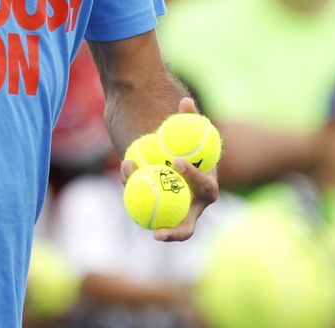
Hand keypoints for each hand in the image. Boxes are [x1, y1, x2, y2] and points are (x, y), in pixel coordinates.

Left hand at [120, 96, 219, 241]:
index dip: (195, 176)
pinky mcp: (161, 215)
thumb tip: (185, 101)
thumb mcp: (187, 130)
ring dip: (159, 229)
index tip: (177, 161)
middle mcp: (194, 207)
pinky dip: (139, 209)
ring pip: (167, 226)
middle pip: (188, 225)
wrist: (173, 159)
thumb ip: (189, 117)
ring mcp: (177, 214)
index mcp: (207, 187)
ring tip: (151, 234)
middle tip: (161, 230)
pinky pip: (149, 214)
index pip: (207, 187)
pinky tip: (126, 202)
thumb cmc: (185, 144)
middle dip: (179, 232)